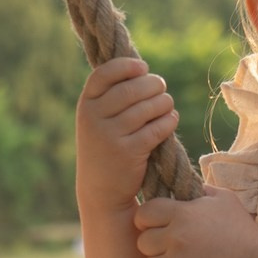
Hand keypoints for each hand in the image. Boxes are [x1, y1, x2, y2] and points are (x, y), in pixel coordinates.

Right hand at [75, 58, 178, 210]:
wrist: (101, 191)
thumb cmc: (105, 147)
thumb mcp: (97, 120)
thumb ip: (111, 97)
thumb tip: (143, 71)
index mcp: (86, 105)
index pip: (104, 74)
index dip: (126, 66)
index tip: (143, 67)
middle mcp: (94, 118)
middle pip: (131, 89)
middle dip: (152, 84)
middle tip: (161, 87)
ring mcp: (110, 136)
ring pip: (147, 108)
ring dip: (163, 102)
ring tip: (167, 104)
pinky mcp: (128, 152)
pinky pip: (156, 129)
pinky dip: (168, 121)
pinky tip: (172, 119)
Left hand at [132, 189, 257, 257]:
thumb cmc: (241, 231)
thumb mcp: (224, 199)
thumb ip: (201, 189)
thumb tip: (184, 183)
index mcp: (182, 213)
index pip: (143, 214)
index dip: (147, 220)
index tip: (156, 225)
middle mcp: (175, 238)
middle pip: (143, 242)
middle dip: (154, 245)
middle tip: (171, 247)